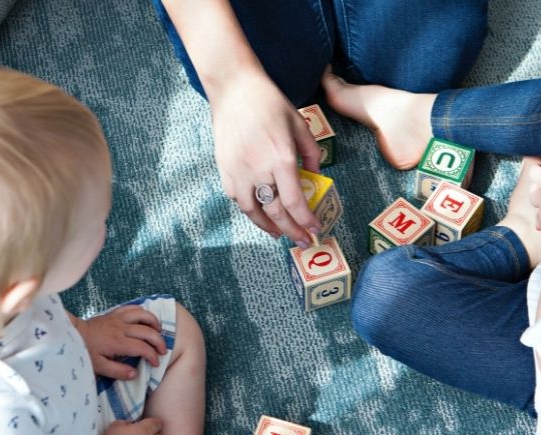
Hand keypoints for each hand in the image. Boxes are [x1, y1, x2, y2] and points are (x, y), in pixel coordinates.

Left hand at [76, 305, 165, 379]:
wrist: (72, 334)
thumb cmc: (85, 352)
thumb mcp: (98, 367)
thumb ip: (117, 371)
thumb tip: (135, 374)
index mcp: (117, 343)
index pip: (142, 348)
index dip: (152, 356)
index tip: (155, 363)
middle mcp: (121, 328)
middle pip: (148, 331)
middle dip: (159, 342)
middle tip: (163, 351)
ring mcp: (118, 318)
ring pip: (143, 315)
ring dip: (154, 323)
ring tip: (158, 332)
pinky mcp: (114, 313)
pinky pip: (132, 308)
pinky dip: (143, 312)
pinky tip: (146, 320)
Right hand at [209, 70, 322, 246]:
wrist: (234, 89)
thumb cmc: (270, 103)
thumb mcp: (300, 125)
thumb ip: (311, 154)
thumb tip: (316, 178)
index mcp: (281, 158)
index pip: (295, 202)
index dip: (306, 221)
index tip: (315, 230)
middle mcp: (259, 170)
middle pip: (276, 213)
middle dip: (292, 231)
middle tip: (303, 241)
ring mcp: (238, 171)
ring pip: (254, 212)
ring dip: (269, 227)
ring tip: (280, 233)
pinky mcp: (224, 170)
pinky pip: (238, 199)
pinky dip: (251, 211)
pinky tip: (260, 213)